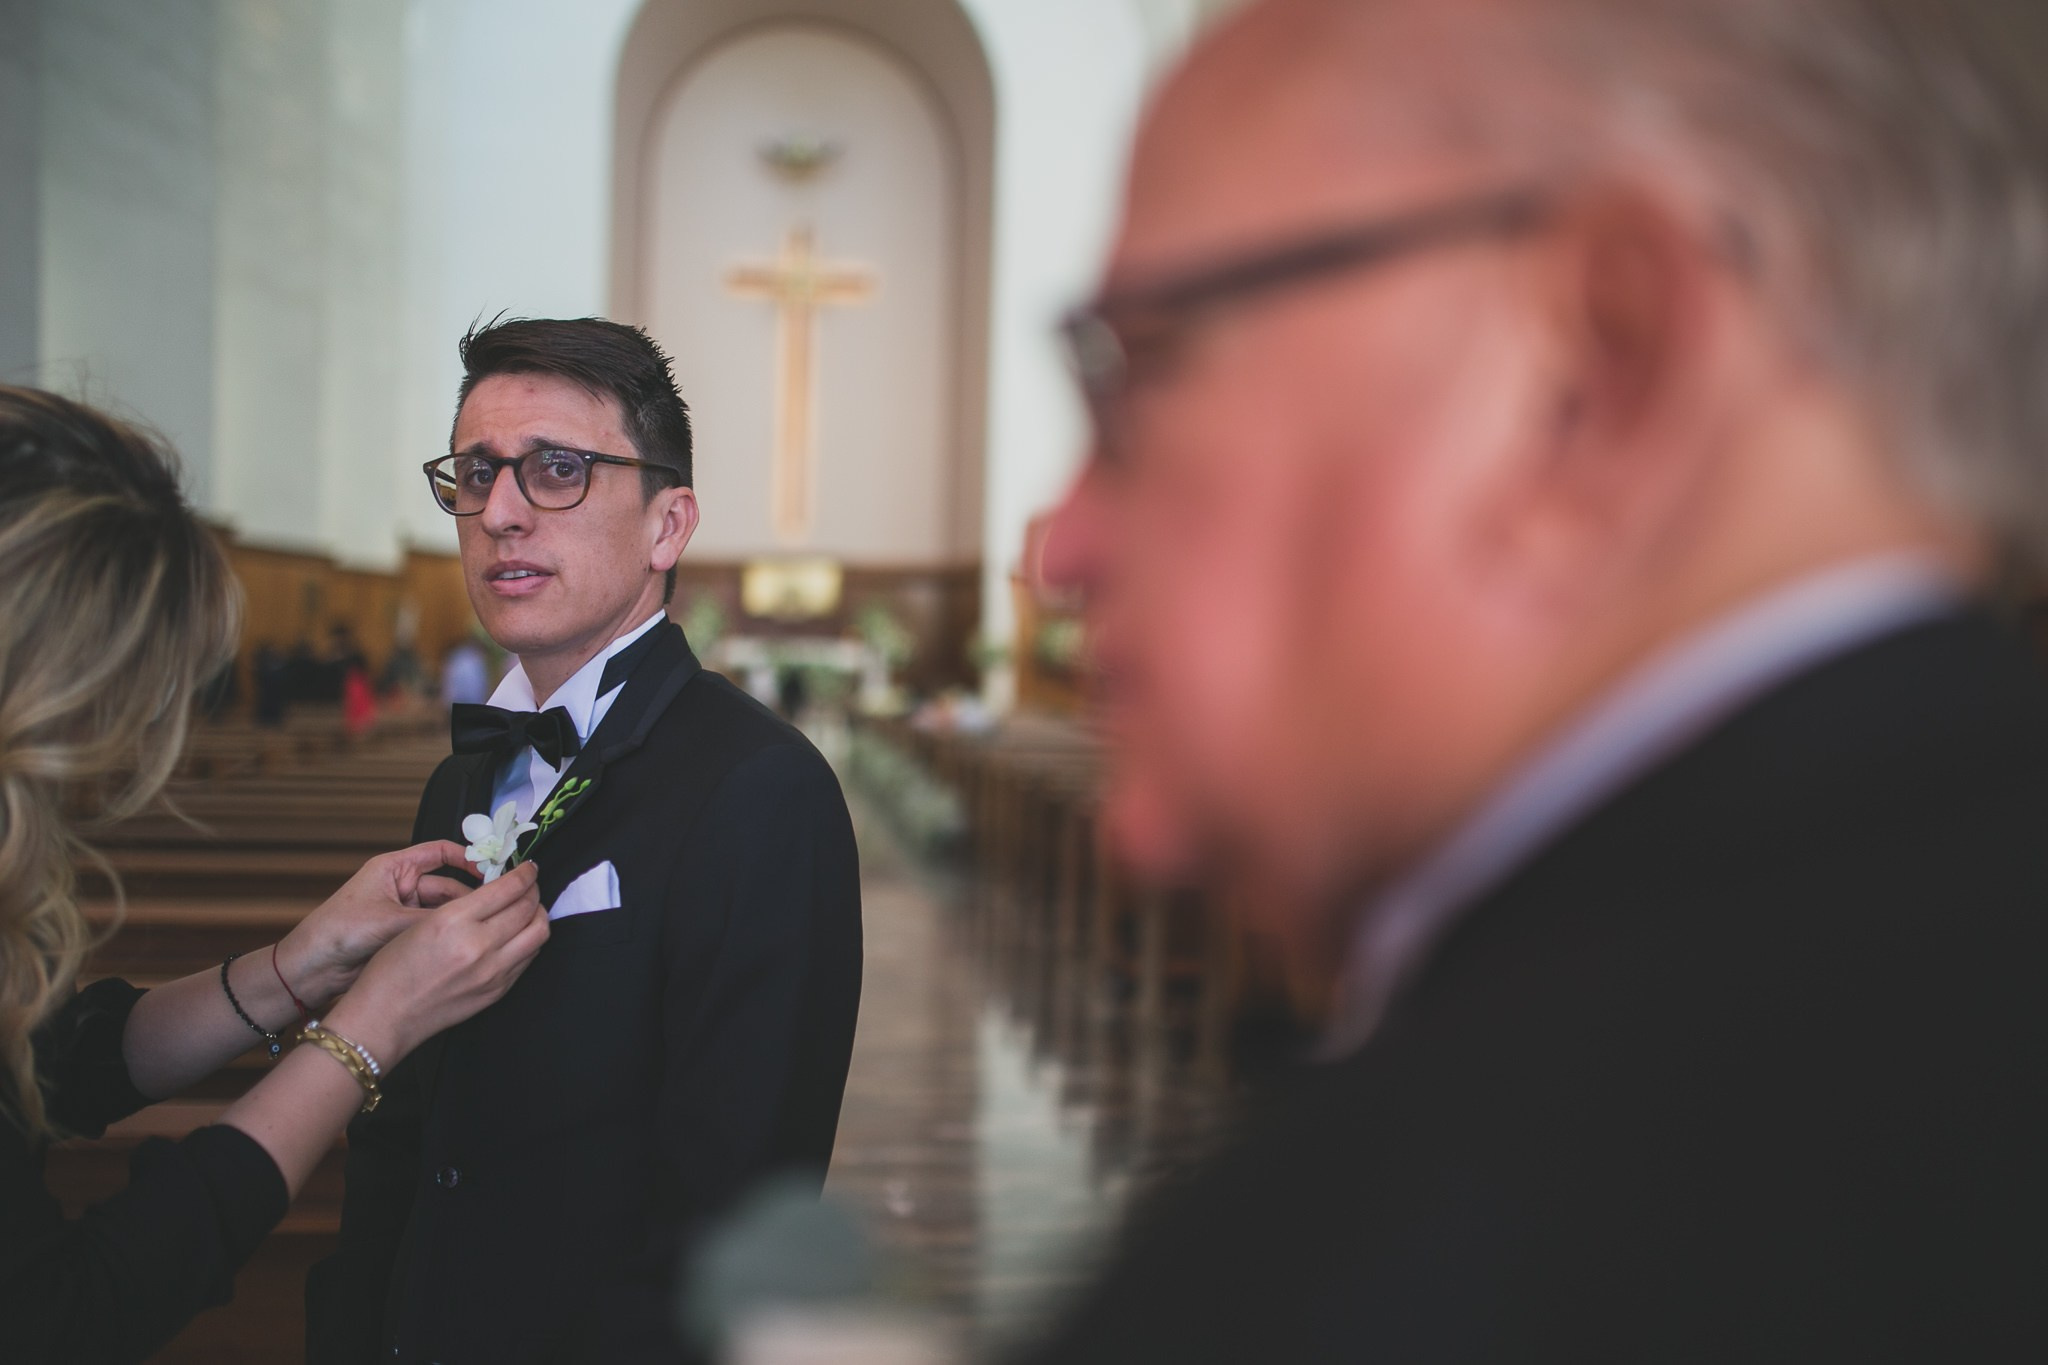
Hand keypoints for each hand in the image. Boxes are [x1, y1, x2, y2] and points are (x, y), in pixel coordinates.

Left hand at [274, 839, 480, 1010]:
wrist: (311, 969)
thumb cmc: (337, 932)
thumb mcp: (389, 921)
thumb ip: (431, 919)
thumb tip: (469, 919)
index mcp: (394, 868)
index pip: (440, 852)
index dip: (467, 857)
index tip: (492, 869)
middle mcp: (401, 886)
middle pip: (448, 884)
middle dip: (470, 894)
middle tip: (496, 905)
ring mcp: (404, 911)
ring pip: (444, 909)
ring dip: (459, 917)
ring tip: (482, 926)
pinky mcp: (404, 934)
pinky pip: (434, 929)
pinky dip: (448, 934)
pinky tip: (464, 941)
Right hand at [322, 861, 549, 1065]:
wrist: (384, 1017)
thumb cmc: (391, 969)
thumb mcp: (421, 923)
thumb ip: (464, 907)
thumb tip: (498, 892)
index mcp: (453, 921)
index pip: (508, 888)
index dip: (525, 873)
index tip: (528, 867)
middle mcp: (478, 946)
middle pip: (529, 908)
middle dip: (534, 891)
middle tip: (530, 885)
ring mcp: (492, 972)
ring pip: (538, 934)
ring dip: (538, 916)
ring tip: (528, 909)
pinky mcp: (497, 992)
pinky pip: (528, 959)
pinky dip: (529, 942)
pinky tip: (519, 936)